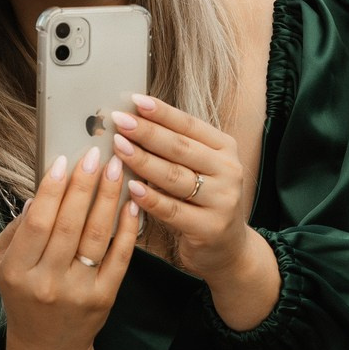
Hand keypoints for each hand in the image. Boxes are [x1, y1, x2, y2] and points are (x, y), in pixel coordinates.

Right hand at [0, 145, 136, 349]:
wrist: (47, 349)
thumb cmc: (24, 297)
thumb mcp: (4, 265)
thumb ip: (17, 230)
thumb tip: (41, 191)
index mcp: (17, 271)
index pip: (38, 221)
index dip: (52, 189)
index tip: (64, 160)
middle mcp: (47, 282)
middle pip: (69, 224)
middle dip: (85, 186)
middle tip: (96, 155)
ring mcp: (78, 291)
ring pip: (97, 236)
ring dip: (109, 199)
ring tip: (117, 169)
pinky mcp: (104, 298)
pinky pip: (119, 257)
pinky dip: (127, 228)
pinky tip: (132, 203)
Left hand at [112, 95, 280, 328]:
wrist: (229, 249)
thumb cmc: (204, 202)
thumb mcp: (199, 169)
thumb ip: (176, 148)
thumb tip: (135, 120)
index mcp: (225, 150)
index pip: (190, 125)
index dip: (162, 112)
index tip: (134, 100)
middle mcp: (228, 171)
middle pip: (181, 148)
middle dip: (147, 132)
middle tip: (119, 121)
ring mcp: (222, 201)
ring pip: (175, 177)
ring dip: (144, 161)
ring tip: (119, 148)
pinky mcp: (209, 228)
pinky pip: (173, 210)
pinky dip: (150, 198)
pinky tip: (132, 187)